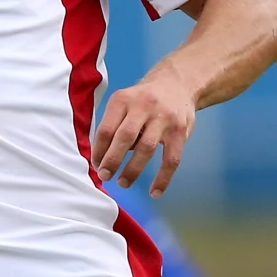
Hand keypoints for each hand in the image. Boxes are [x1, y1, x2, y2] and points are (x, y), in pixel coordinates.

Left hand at [92, 66, 195, 197]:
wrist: (177, 84)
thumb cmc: (142, 100)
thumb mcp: (124, 102)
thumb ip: (113, 125)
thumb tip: (101, 159)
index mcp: (123, 100)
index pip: (106, 128)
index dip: (99, 150)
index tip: (96, 165)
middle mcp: (144, 106)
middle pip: (125, 137)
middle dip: (112, 160)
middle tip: (105, 176)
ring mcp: (164, 118)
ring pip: (146, 148)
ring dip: (133, 170)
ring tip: (123, 183)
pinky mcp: (180, 130)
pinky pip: (172, 159)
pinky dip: (163, 178)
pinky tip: (155, 192)